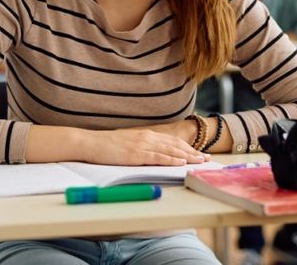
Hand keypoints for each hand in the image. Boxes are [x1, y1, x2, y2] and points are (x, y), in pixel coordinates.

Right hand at [82, 127, 207, 165]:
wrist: (90, 143)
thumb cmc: (105, 145)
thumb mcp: (127, 142)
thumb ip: (141, 145)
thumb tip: (151, 153)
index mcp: (145, 134)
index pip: (171, 140)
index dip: (187, 146)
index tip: (199, 152)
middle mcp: (147, 137)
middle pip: (175, 144)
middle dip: (193, 151)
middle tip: (206, 158)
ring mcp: (142, 145)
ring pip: (170, 150)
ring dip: (187, 156)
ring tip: (200, 161)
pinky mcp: (136, 154)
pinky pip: (158, 157)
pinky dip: (172, 160)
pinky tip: (181, 163)